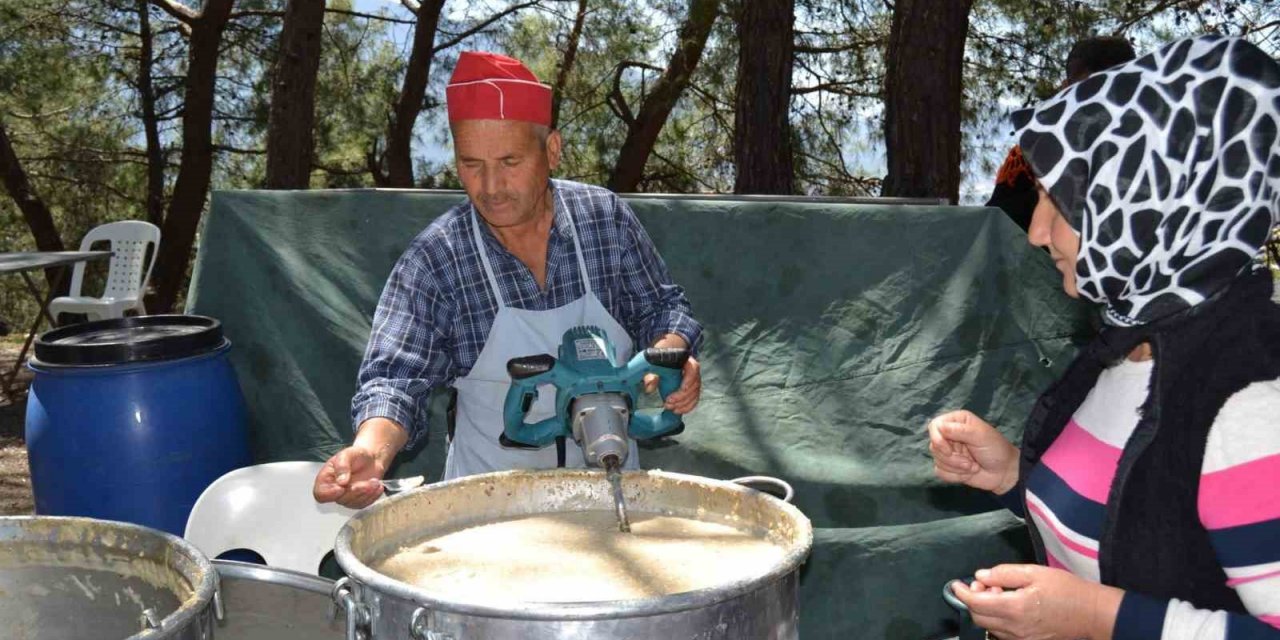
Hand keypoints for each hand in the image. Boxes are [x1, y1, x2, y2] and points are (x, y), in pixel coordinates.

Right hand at [313, 446, 387, 508]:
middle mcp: (333, 490)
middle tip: (369, 482)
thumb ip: (342, 466)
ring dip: (366, 493)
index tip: (342, 487)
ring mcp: (345, 497)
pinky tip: (378, 486)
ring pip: (353, 503)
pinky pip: (363, 504)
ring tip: (375, 481)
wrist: (371, 459)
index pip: (320, 494)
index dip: (330, 494)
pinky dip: (372, 496)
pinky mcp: (357, 501)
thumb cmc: (356, 455)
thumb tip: (341, 481)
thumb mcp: (347, 454)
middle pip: (340, 499)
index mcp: (325, 479)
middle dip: (356, 491)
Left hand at [643, 335, 700, 414]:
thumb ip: (651, 375)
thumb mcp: (655, 366)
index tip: (681, 389)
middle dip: (682, 397)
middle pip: (694, 386)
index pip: (694, 370)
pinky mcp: (692, 391)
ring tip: (670, 408)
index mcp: (687, 362)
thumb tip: (649, 387)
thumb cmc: (662, 362)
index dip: (689, 380)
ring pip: (695, 395)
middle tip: (668, 402)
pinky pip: (694, 401)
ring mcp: (694, 383)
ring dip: (683, 404)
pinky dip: (686, 408)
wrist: (667, 361)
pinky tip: (677, 410)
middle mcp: (694, 373)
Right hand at [928, 410, 1019, 493]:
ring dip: (956, 467)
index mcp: (957, 422)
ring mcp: (949, 452)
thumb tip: (939, 427)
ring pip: (937, 460)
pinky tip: (968, 473)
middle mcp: (950, 435)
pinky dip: (955, 476)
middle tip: (969, 462)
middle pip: (934, 446)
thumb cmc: (996, 450)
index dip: (938, 439)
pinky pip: (940, 472)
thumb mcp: (981, 436)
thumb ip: (960, 430)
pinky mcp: (949, 467)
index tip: (949, 450)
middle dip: (952, 458)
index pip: (934, 425)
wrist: (1005, 473)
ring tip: (973, 467)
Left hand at [952, 564, 1122, 639]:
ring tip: (1000, 592)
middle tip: (984, 584)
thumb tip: (981, 575)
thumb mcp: (1035, 573)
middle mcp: (1015, 628)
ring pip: (989, 627)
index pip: (976, 603)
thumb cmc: (1067, 590)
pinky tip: (1009, 606)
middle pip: (978, 617)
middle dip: (973, 599)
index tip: (956, 584)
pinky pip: (1003, 634)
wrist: (1092, 614)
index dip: (962, 593)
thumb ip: (1005, 573)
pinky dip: (997, 620)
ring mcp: (1022, 639)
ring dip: (986, 610)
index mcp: (1015, 608)